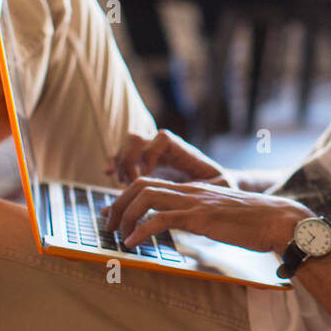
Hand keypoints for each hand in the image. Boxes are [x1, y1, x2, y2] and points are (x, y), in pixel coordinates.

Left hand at [101, 177, 311, 253]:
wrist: (278, 220)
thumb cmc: (255, 222)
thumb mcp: (220, 215)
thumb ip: (200, 216)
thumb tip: (184, 227)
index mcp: (193, 189)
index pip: (149, 183)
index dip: (126, 197)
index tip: (114, 214)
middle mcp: (190, 191)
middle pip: (140, 185)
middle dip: (117, 204)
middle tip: (109, 225)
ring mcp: (195, 202)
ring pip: (145, 197)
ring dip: (124, 216)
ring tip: (118, 235)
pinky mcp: (200, 217)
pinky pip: (161, 219)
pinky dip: (141, 230)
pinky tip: (133, 243)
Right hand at [105, 130, 231, 186]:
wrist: (213, 183)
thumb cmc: (218, 185)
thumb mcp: (220, 185)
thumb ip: (214, 186)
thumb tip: (208, 191)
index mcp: (182, 150)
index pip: (162, 138)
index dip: (150, 153)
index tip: (147, 175)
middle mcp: (164, 148)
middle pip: (136, 138)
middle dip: (128, 160)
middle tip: (130, 184)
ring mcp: (152, 154)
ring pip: (126, 146)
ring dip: (120, 165)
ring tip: (124, 186)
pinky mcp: (143, 164)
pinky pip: (123, 157)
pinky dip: (114, 164)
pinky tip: (110, 176)